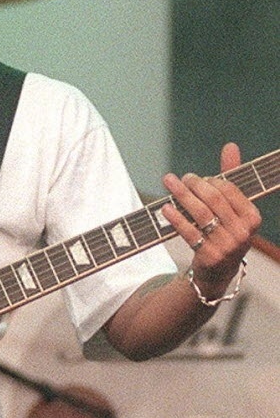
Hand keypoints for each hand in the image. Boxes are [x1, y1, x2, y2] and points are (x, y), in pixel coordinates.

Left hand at [161, 142, 261, 296]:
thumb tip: (230, 146)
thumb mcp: (232, 208)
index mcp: (252, 217)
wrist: (217, 272)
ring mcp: (227, 246)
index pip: (229, 190)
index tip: (195, 178)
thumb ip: (231, 178)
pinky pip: (189, 232)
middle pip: (213, 199)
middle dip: (193, 185)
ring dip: (181, 195)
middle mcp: (243, 232)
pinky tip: (165, 207)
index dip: (209, 180)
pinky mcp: (210, 256)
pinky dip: (175, 218)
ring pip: (200, 214)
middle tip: (180, 178)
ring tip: (169, 183)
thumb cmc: (224, 231)